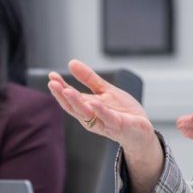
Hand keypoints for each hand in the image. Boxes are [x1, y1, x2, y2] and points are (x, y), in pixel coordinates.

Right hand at [47, 59, 162, 192]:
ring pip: (87, 114)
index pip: (69, 98)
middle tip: (52, 83)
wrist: (141, 130)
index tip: (51, 76)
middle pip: (73, 107)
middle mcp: (92, 117)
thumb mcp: (105, 90)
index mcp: (87, 108)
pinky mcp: (118, 126)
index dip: (60, 87)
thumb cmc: (122, 111)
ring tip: (67, 90)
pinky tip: (94, 102)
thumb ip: (89, 79)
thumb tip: (71, 63)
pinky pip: (108, 119)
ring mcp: (104, 123)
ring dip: (76, 102)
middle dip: (62, 95)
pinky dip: (101, 111)